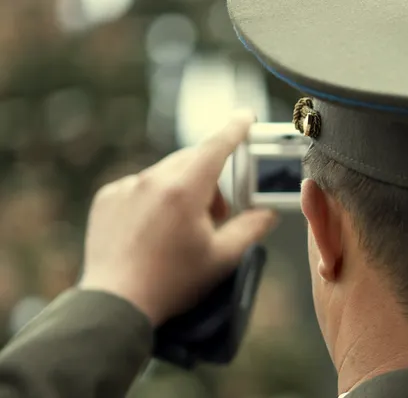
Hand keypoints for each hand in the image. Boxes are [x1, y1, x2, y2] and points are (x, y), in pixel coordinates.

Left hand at [78, 111, 277, 325]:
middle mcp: (152, 180)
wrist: (116, 304)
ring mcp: (125, 188)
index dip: (235, 129)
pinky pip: (139, 186)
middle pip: (192, 161)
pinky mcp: (107, 199)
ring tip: (180, 229)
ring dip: (182, 190)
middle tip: (216, 215)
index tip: (245, 116)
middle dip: (210, 180)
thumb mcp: (221, 258)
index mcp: (184, 190)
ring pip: (166, 173)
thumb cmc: (173, 282)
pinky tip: (152, 231)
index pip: (216, 146)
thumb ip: (250, 229)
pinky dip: (154, 198)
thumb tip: (268, 214)